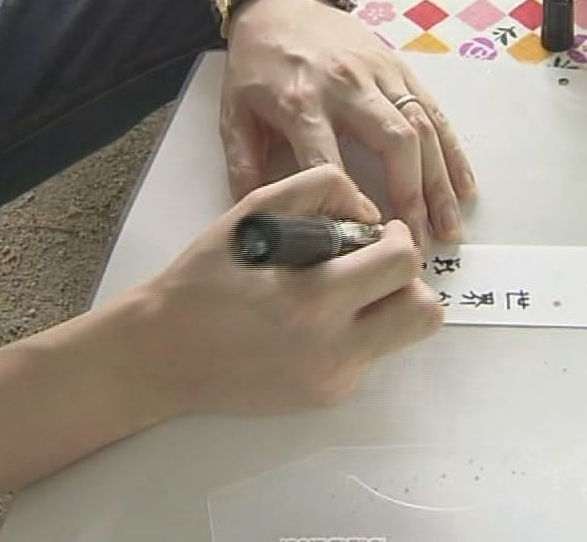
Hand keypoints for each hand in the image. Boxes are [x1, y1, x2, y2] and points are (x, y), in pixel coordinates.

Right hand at [128, 165, 443, 416]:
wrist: (163, 353)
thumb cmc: (202, 281)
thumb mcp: (253, 212)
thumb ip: (316, 190)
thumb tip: (368, 208)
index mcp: (313, 298)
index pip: (402, 264)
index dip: (398, 237)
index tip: (378, 231)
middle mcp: (332, 348)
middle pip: (423, 313)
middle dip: (409, 279)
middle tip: (375, 263)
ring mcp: (332, 379)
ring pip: (404, 339)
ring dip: (391, 308)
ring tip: (351, 291)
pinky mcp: (326, 396)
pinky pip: (369, 357)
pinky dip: (357, 332)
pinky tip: (315, 320)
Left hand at [219, 0, 477, 245]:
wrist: (278, 1)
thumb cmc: (255, 62)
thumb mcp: (233, 112)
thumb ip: (243, 167)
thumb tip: (258, 222)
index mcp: (300, 101)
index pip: (329, 159)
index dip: (350, 201)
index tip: (365, 238)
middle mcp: (347, 86)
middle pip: (394, 142)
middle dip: (412, 197)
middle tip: (417, 243)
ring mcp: (379, 74)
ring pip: (422, 129)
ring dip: (439, 183)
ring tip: (449, 228)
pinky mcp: (400, 67)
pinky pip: (434, 111)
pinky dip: (453, 152)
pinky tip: (465, 187)